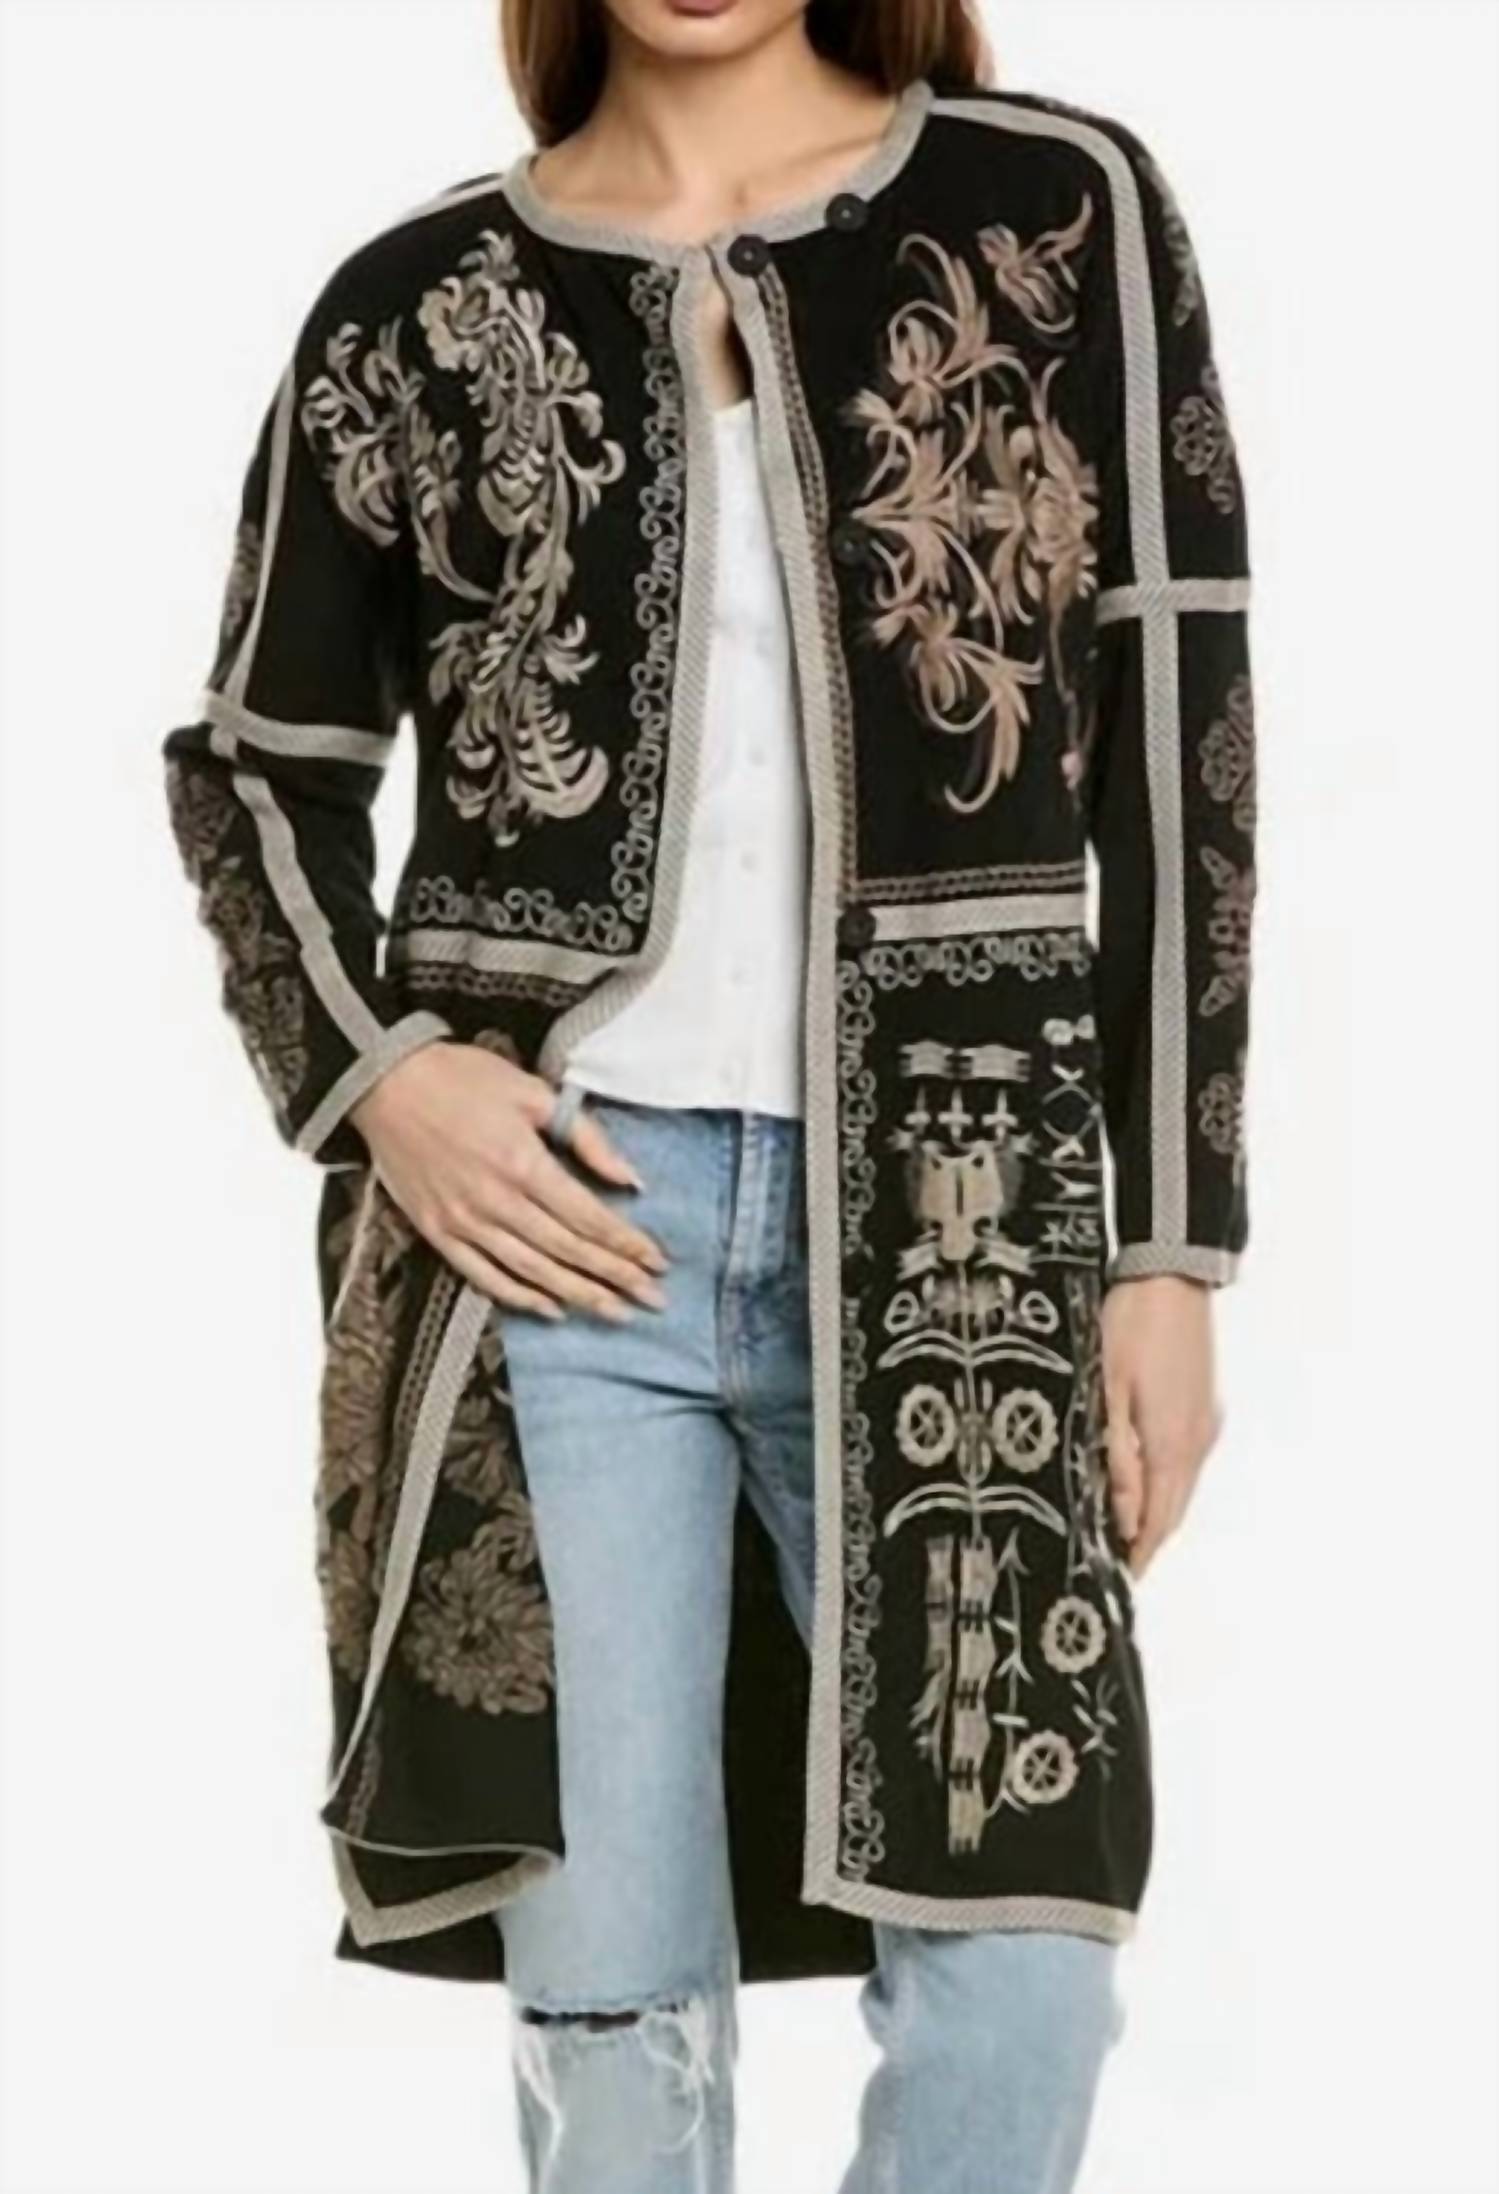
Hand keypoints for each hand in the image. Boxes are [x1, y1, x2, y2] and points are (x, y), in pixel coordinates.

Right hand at [348, 1041, 668, 1321]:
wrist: (384, 1082)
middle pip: (568, 1251)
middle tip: (652, 1300)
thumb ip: (585, 1136)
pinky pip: (484, 1277)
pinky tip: (553, 1310)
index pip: (588, 1217)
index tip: (658, 1261)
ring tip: (616, 1313)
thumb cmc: (461, 1078)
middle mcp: (496, 1201)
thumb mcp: (531, 1092)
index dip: (626, 1243)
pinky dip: (520, 1297)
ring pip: (532, 1272)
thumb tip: (630, 1179)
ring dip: (578, 1295)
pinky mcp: (438, 1232)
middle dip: (615, 1278)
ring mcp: (463, 1222)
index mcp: (523, 1163)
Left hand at [1101, 1274, 1222, 1579]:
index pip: (1158, 1520)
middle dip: (1148, 1540)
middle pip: (1174, 1510)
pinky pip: (1187, 1462)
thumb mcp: (1108, 1391)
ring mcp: (1204, 1423)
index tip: (1120, 1577)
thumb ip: (1116, 1456)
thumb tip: (1122, 1514)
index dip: (1139, 1553)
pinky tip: (1147, 1480)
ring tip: (1126, 1529)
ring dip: (1159, 1512)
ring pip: (1183, 1487)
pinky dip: (1168, 1483)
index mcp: (1172, 1444)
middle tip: (1119, 1562)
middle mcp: (1196, 1442)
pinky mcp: (1203, 1406)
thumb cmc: (1133, 1325)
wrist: (1172, 1277)